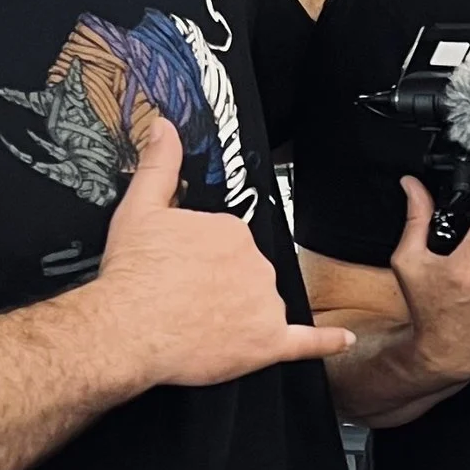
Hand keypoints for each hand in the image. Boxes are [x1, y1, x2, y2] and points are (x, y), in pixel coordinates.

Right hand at [89, 119, 352, 390]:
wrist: (127, 330)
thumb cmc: (132, 275)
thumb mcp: (141, 206)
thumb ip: (159, 164)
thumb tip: (164, 127)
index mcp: (233, 230)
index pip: (230, 242)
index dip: (205, 257)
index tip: (183, 267)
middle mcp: (257, 263)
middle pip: (248, 273)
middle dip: (222, 285)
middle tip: (184, 297)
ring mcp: (264, 303)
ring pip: (263, 306)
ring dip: (240, 315)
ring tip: (197, 323)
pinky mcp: (266, 343)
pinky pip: (304, 342)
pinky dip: (326, 341)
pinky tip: (341, 340)